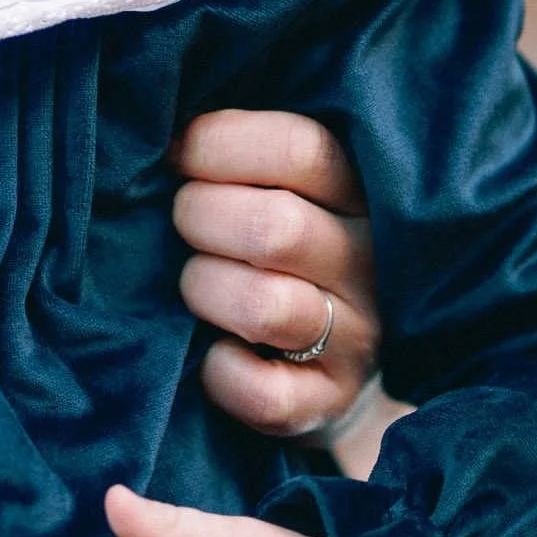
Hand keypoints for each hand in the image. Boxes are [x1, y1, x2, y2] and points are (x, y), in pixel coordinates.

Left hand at [173, 110, 378, 436]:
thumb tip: (165, 131)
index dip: (219, 145)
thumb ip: (247, 153)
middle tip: (184, 222)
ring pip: (263, 307)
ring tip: (196, 284)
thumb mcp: (288, 185)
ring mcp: (358, 341)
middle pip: (275, 227)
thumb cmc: (287, 247)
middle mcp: (371, 265)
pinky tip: (215, 352)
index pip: (302, 149)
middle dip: (199, 216)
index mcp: (361, 192)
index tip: (179, 155)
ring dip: (203, 289)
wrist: (336, 368)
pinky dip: (220, 373)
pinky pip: (260, 394)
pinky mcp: (328, 405)